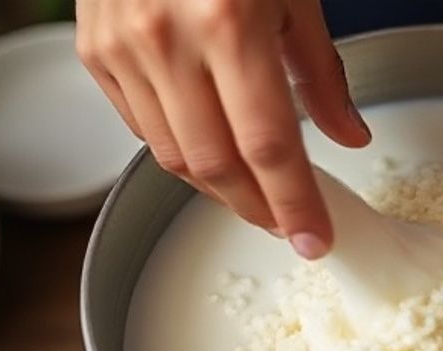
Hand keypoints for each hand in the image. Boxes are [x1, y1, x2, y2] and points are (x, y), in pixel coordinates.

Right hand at [76, 0, 370, 258]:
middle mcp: (166, 40)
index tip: (316, 236)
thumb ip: (323, 74)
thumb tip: (348, 138)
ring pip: (173, 157)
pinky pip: (141, 129)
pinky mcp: (94, 52)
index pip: (268, 146)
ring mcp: (121, 48)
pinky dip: (182, 152)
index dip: (295, 203)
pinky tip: (213, 152)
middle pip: (216, 166)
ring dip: (220, 190)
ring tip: (258, 195)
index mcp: (228, 23)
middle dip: (258, 209)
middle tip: (289, 225)